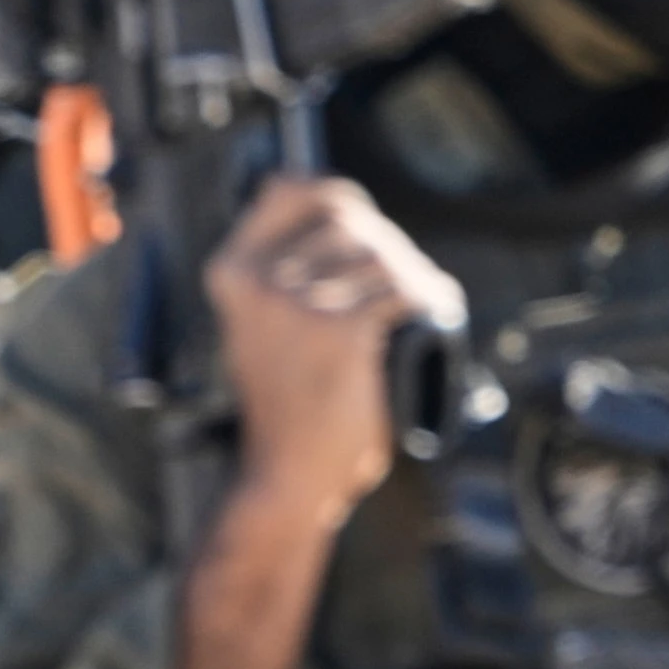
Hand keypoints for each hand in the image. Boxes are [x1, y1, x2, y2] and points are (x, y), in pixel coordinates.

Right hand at [207, 176, 465, 534]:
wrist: (286, 477)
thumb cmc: (285, 405)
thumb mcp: (257, 326)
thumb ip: (275, 269)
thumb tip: (319, 198)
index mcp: (233, 271)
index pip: (292, 191)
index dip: (338, 197)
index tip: (362, 218)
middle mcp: (259, 280)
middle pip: (348, 222)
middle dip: (389, 247)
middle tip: (407, 286)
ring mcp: (296, 304)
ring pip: (381, 256)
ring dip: (413, 279)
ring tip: (423, 308)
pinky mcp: (340, 331)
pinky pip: (401, 294)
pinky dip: (428, 305)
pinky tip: (435, 325)